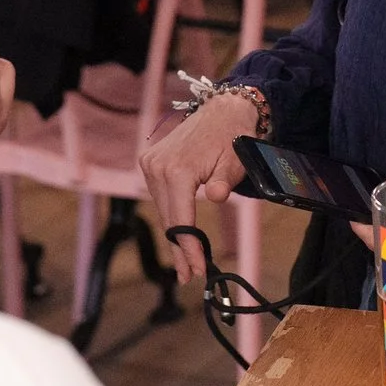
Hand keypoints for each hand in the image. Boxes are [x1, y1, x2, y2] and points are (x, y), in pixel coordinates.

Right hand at [137, 91, 255, 280]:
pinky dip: (171, 215)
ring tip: (186, 261)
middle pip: (168, 219)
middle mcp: (157, 167)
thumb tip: (215, 197)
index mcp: (177, 170)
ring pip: (163, 209)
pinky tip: (179, 233)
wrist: (222, 110)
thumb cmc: (233, 138)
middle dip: (180, 249)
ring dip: (174, 233)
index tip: (197, 270)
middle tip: (189, 275)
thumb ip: (224, 182)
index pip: (181, 220)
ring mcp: (151, 163)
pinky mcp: (150, 161)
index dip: (189, 248)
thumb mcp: (235, 163)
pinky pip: (160, 197)